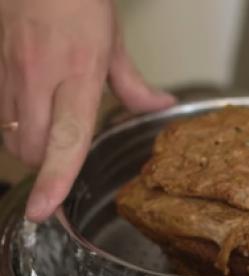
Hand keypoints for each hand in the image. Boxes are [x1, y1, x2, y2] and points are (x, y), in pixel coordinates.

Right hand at [0, 0, 175, 221]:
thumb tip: (161, 106)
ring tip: (51, 129)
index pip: (67, 138)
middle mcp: (41, 79)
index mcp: (80, 74)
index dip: (55, 178)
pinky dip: (14, 128)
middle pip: (32, 149)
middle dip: (46, 165)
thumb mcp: (114, 45)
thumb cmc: (80, 4)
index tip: (44, 210)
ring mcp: (12, 74)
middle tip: (66, 154)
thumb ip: (134, 86)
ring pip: (11, 138)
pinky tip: (34, 112)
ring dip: (31, 148)